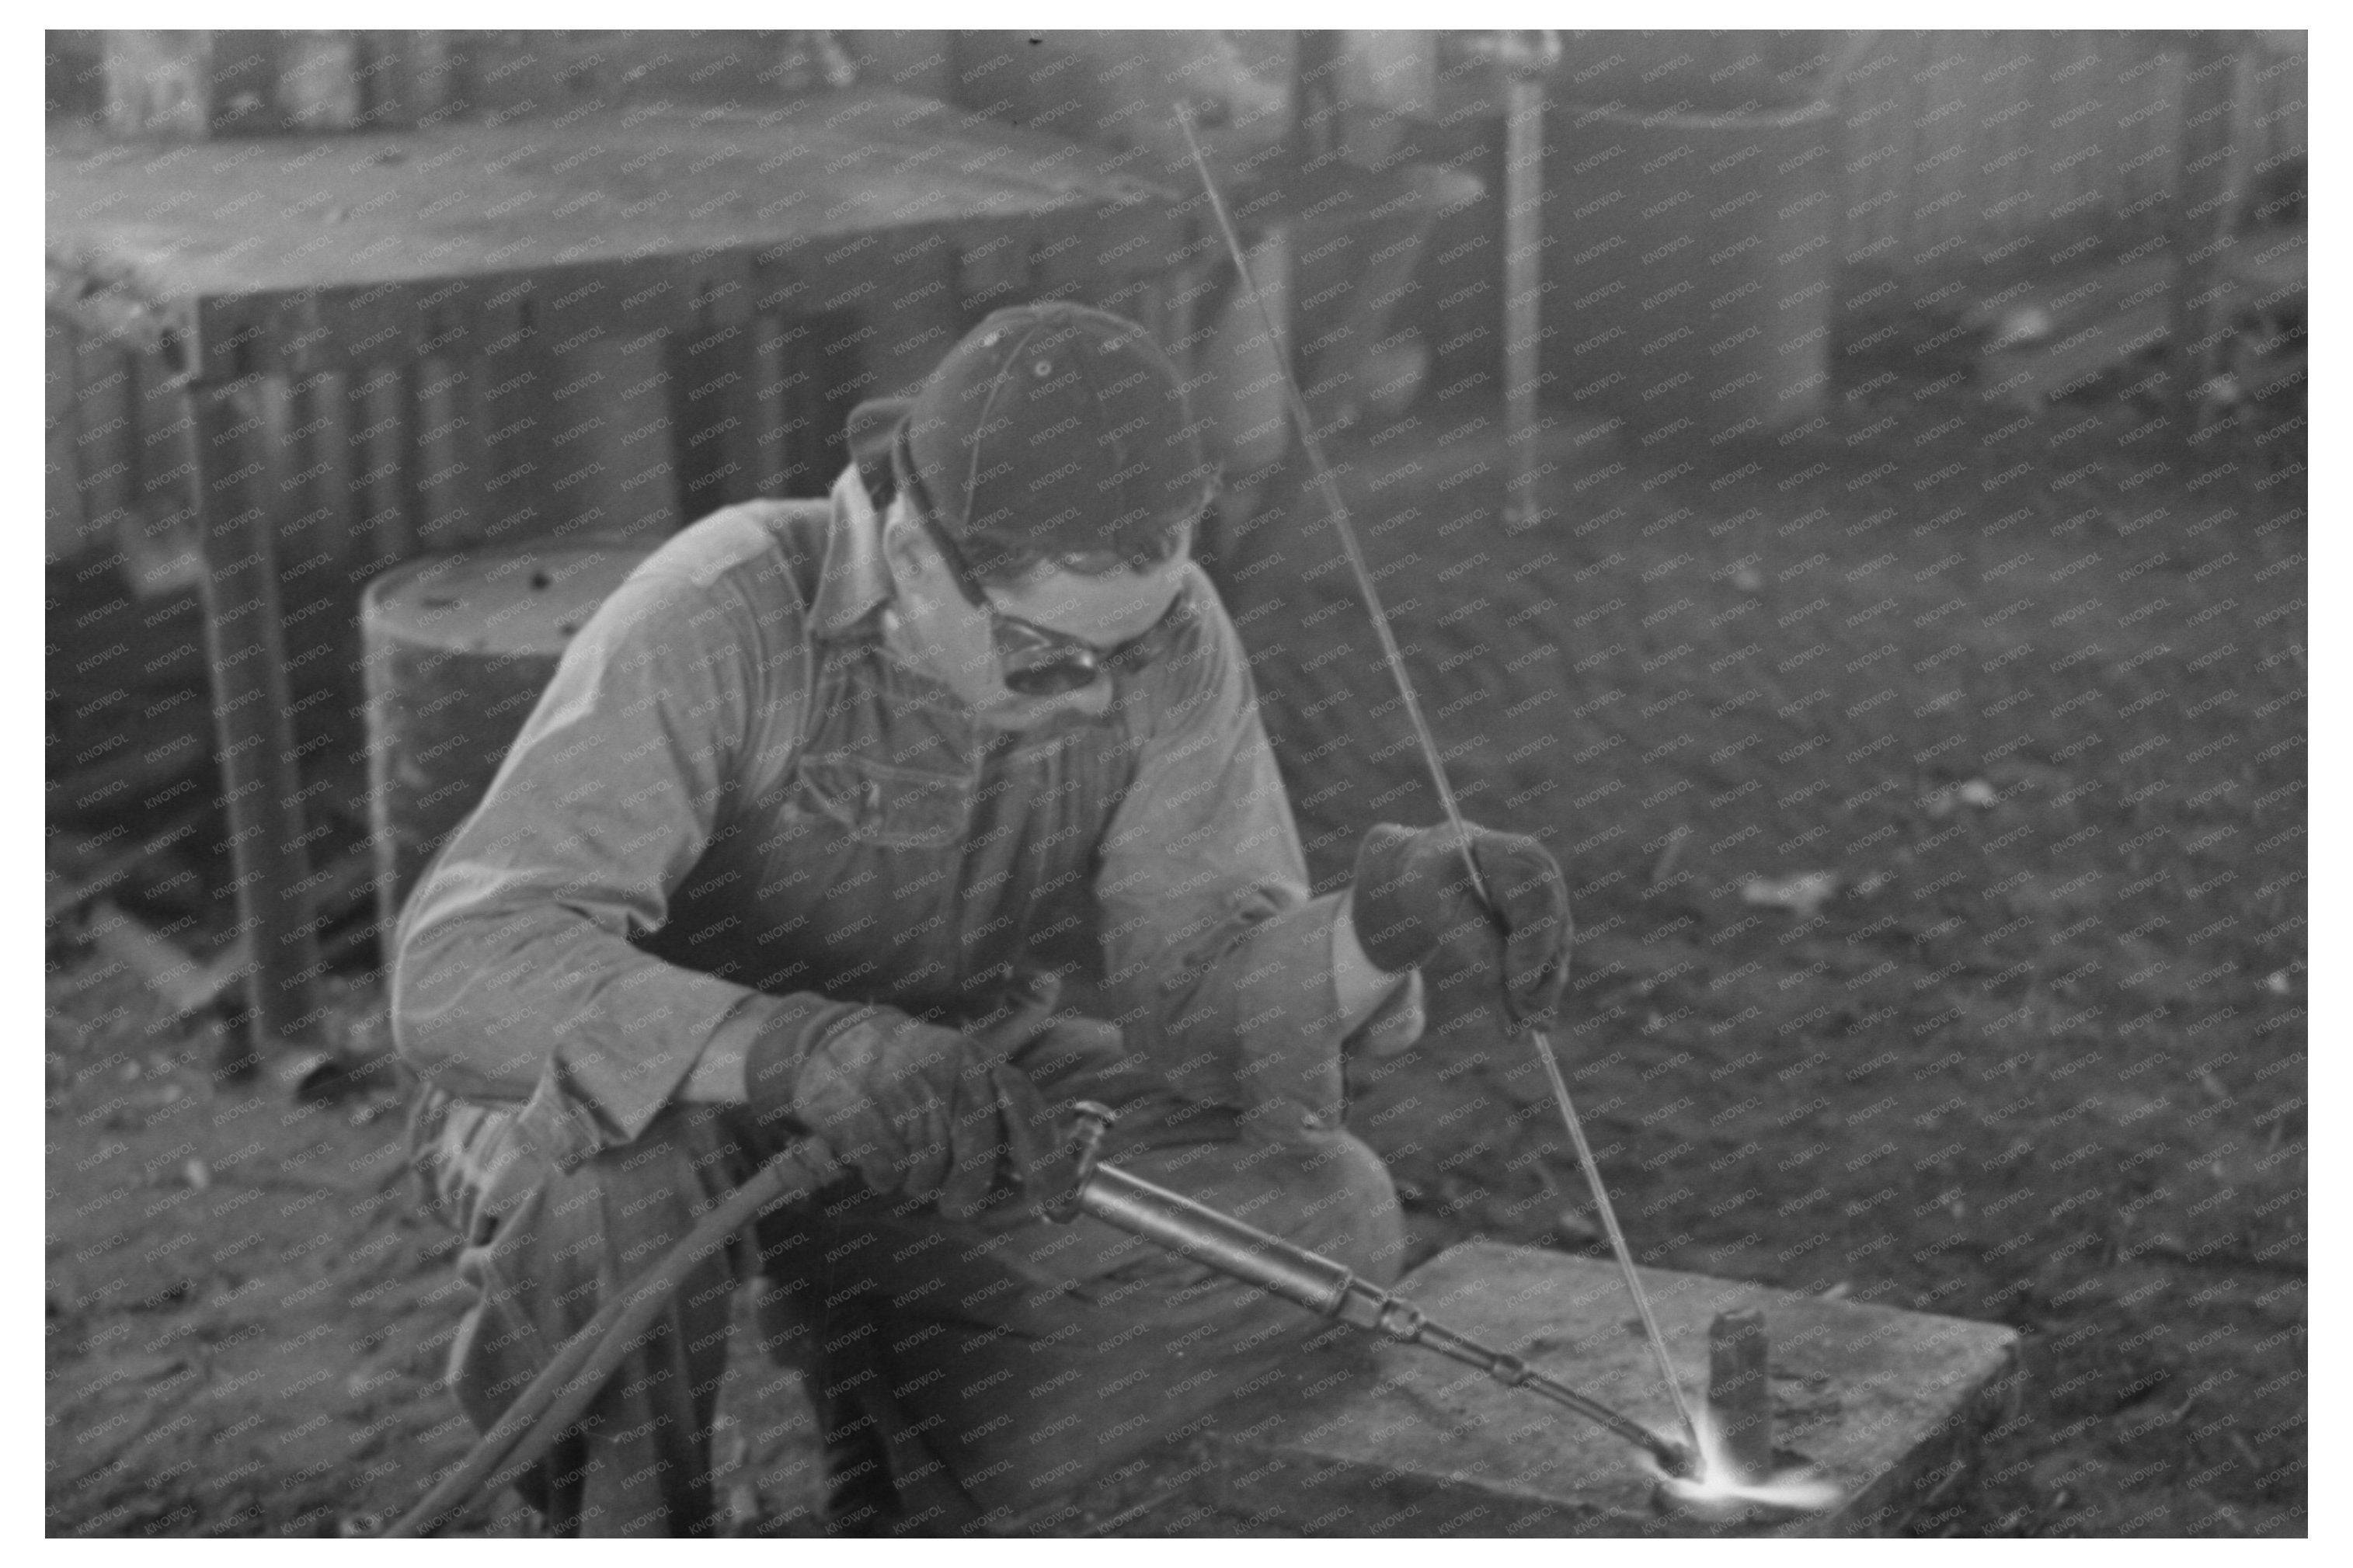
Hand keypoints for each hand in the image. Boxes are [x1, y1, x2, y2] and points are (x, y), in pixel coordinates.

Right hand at [748, 1005, 1076, 1219]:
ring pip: (929, 1169)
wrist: (835, 1041)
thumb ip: (999, 1119)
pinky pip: (886, 1170)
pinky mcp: (857, 1107)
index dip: (1047, 1162)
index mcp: (980, 1064)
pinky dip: (883, 1177)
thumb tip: (1046, 1187)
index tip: (1055, 1201)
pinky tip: (878, 1160)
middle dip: (967, 1192)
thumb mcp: (961, 1077)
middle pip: (976, 1155)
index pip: (1028, 1113)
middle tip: (955, 1204)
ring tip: (905, 1160)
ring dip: (917, 1182)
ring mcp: (902, 1084)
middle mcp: (949, 1068)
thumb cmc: (910, 1075)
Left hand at [1351, 821, 1571, 1024]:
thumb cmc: (1430, 881)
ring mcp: (1551, 899)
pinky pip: (1546, 963)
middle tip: (1522, 1026)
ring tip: (1518, 1032)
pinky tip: (1520, 1023)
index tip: (1517, 991)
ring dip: (1539, 996)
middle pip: (1554, 935)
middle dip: (1539, 983)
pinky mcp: (1548, 924)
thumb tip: (1505, 984)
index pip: (1539, 906)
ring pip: (1554, 955)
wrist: (1433, 869)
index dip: (1533, 951)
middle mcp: (1544, 877)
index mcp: (1517, 858)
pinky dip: (1533, 992)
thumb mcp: (1439, 906)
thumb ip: (1473, 939)